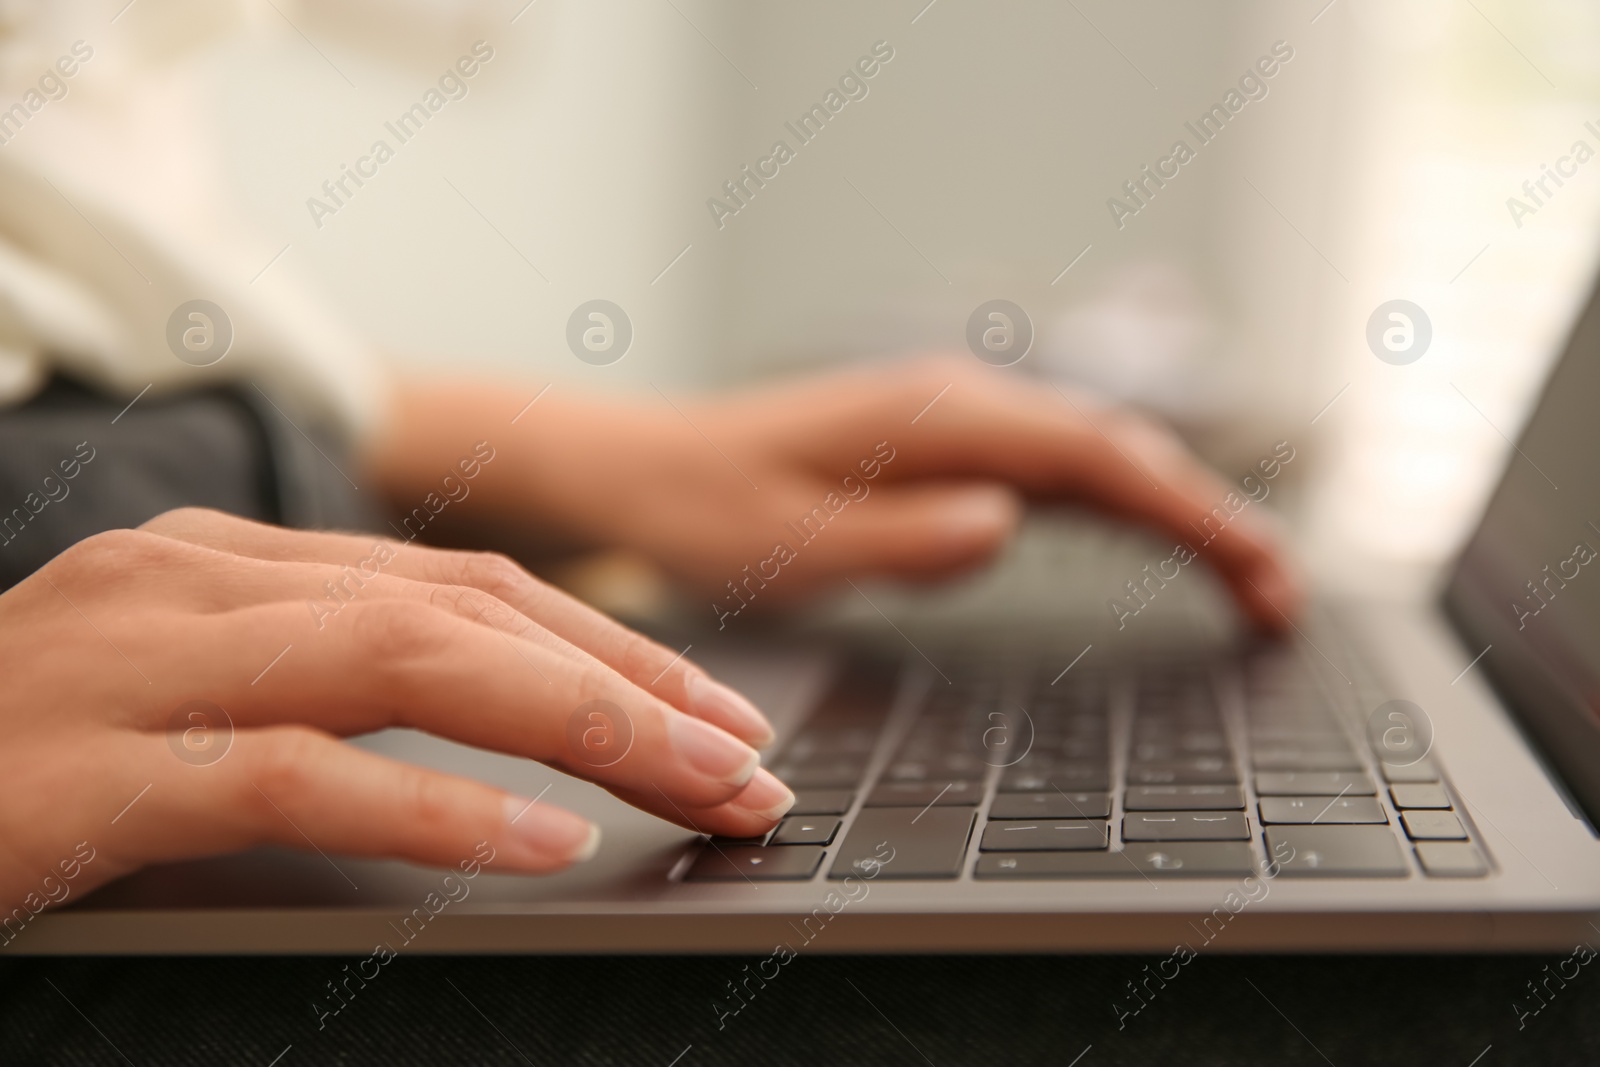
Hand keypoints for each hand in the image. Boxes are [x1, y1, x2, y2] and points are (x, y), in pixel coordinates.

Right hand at [0, 509, 787, 919]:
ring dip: (578, 726)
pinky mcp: (92, 769)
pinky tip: (539, 844)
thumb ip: (321, 687)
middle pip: (473, 613)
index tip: (716, 710)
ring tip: (697, 785)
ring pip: (409, 663)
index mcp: (234, 560)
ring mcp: (142, 664)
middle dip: (633, 686)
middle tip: (749, 760)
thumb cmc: (14, 753)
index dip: (610, 645)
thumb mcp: (186, 691)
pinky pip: (296, 774)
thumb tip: (498, 736)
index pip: (470, 584)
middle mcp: (199, 580)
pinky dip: (432, 812)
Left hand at [374, 357, 1300, 628]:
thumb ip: (903, 538)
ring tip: (1244, 578)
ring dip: (1175, 512)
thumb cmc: (702, 509)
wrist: (641, 471)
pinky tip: (1147, 539)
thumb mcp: (790, 544)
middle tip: (1280, 598)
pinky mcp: (937, 447)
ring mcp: (951, 420)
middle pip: (1120, 450)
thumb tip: (1008, 525)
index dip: (1195, 519)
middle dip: (1210, 519)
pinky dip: (1118, 508)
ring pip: (1096, 457)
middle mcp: (957, 402)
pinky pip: (1054, 471)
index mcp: (936, 417)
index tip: (1261, 580)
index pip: (1102, 461)